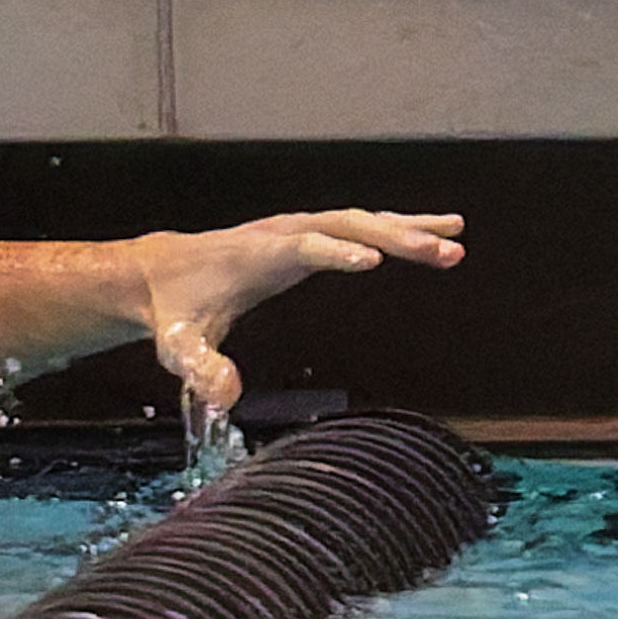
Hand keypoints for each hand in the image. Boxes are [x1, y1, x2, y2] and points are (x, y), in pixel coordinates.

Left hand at [133, 209, 462, 412]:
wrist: (163, 273)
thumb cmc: (176, 310)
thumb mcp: (179, 344)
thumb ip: (200, 369)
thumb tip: (224, 398)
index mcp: (255, 257)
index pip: (301, 248)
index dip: (335, 252)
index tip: (373, 260)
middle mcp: (282, 234)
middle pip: (345, 227)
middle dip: (395, 238)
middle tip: (443, 253)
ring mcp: (298, 229)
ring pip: (360, 220)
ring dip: (408, 229)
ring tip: (455, 239)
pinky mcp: (310, 233)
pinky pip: (361, 224)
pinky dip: (401, 225)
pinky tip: (440, 228)